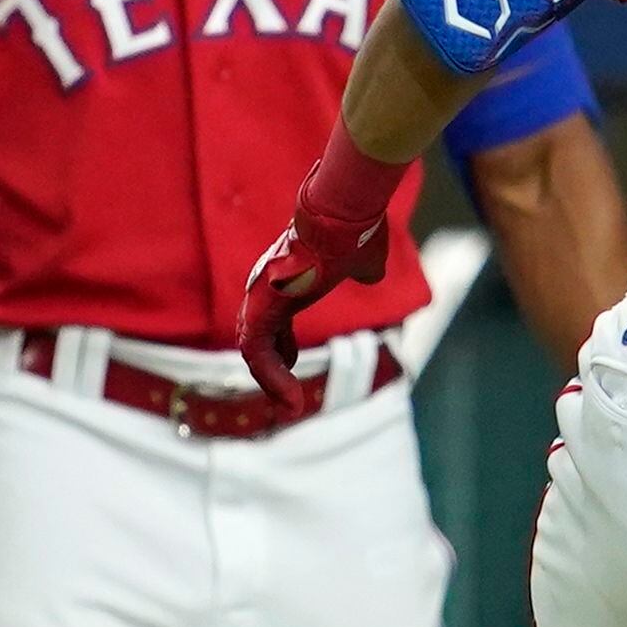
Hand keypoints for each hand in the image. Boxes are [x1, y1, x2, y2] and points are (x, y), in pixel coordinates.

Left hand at [236, 161, 393, 410]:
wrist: (345, 216)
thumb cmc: (355, 233)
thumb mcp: (364, 261)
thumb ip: (363, 271)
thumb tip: (372, 275)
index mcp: (285, 278)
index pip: (273, 321)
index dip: (282, 346)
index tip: (294, 365)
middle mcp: (265, 287)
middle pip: (258, 339)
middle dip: (272, 371)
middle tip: (287, 401)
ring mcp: (260, 298)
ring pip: (254, 352)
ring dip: (272, 383)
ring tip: (291, 409)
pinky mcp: (262, 310)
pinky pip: (257, 355)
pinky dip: (272, 380)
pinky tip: (291, 400)